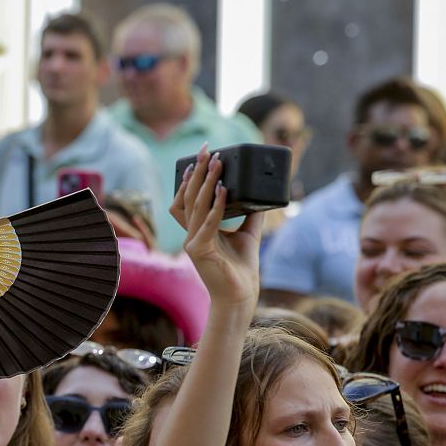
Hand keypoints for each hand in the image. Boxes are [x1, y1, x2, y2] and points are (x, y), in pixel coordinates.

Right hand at [172, 145, 261, 305]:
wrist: (241, 295)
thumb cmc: (242, 267)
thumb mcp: (248, 233)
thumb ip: (249, 212)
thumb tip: (259, 192)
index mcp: (197, 232)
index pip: (186, 200)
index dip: (189, 179)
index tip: (200, 158)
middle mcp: (190, 236)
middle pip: (188, 197)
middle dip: (198, 172)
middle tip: (207, 150)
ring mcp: (192, 243)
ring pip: (195, 206)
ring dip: (207, 182)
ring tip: (218, 163)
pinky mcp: (200, 251)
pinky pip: (208, 223)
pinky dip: (216, 205)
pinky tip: (224, 189)